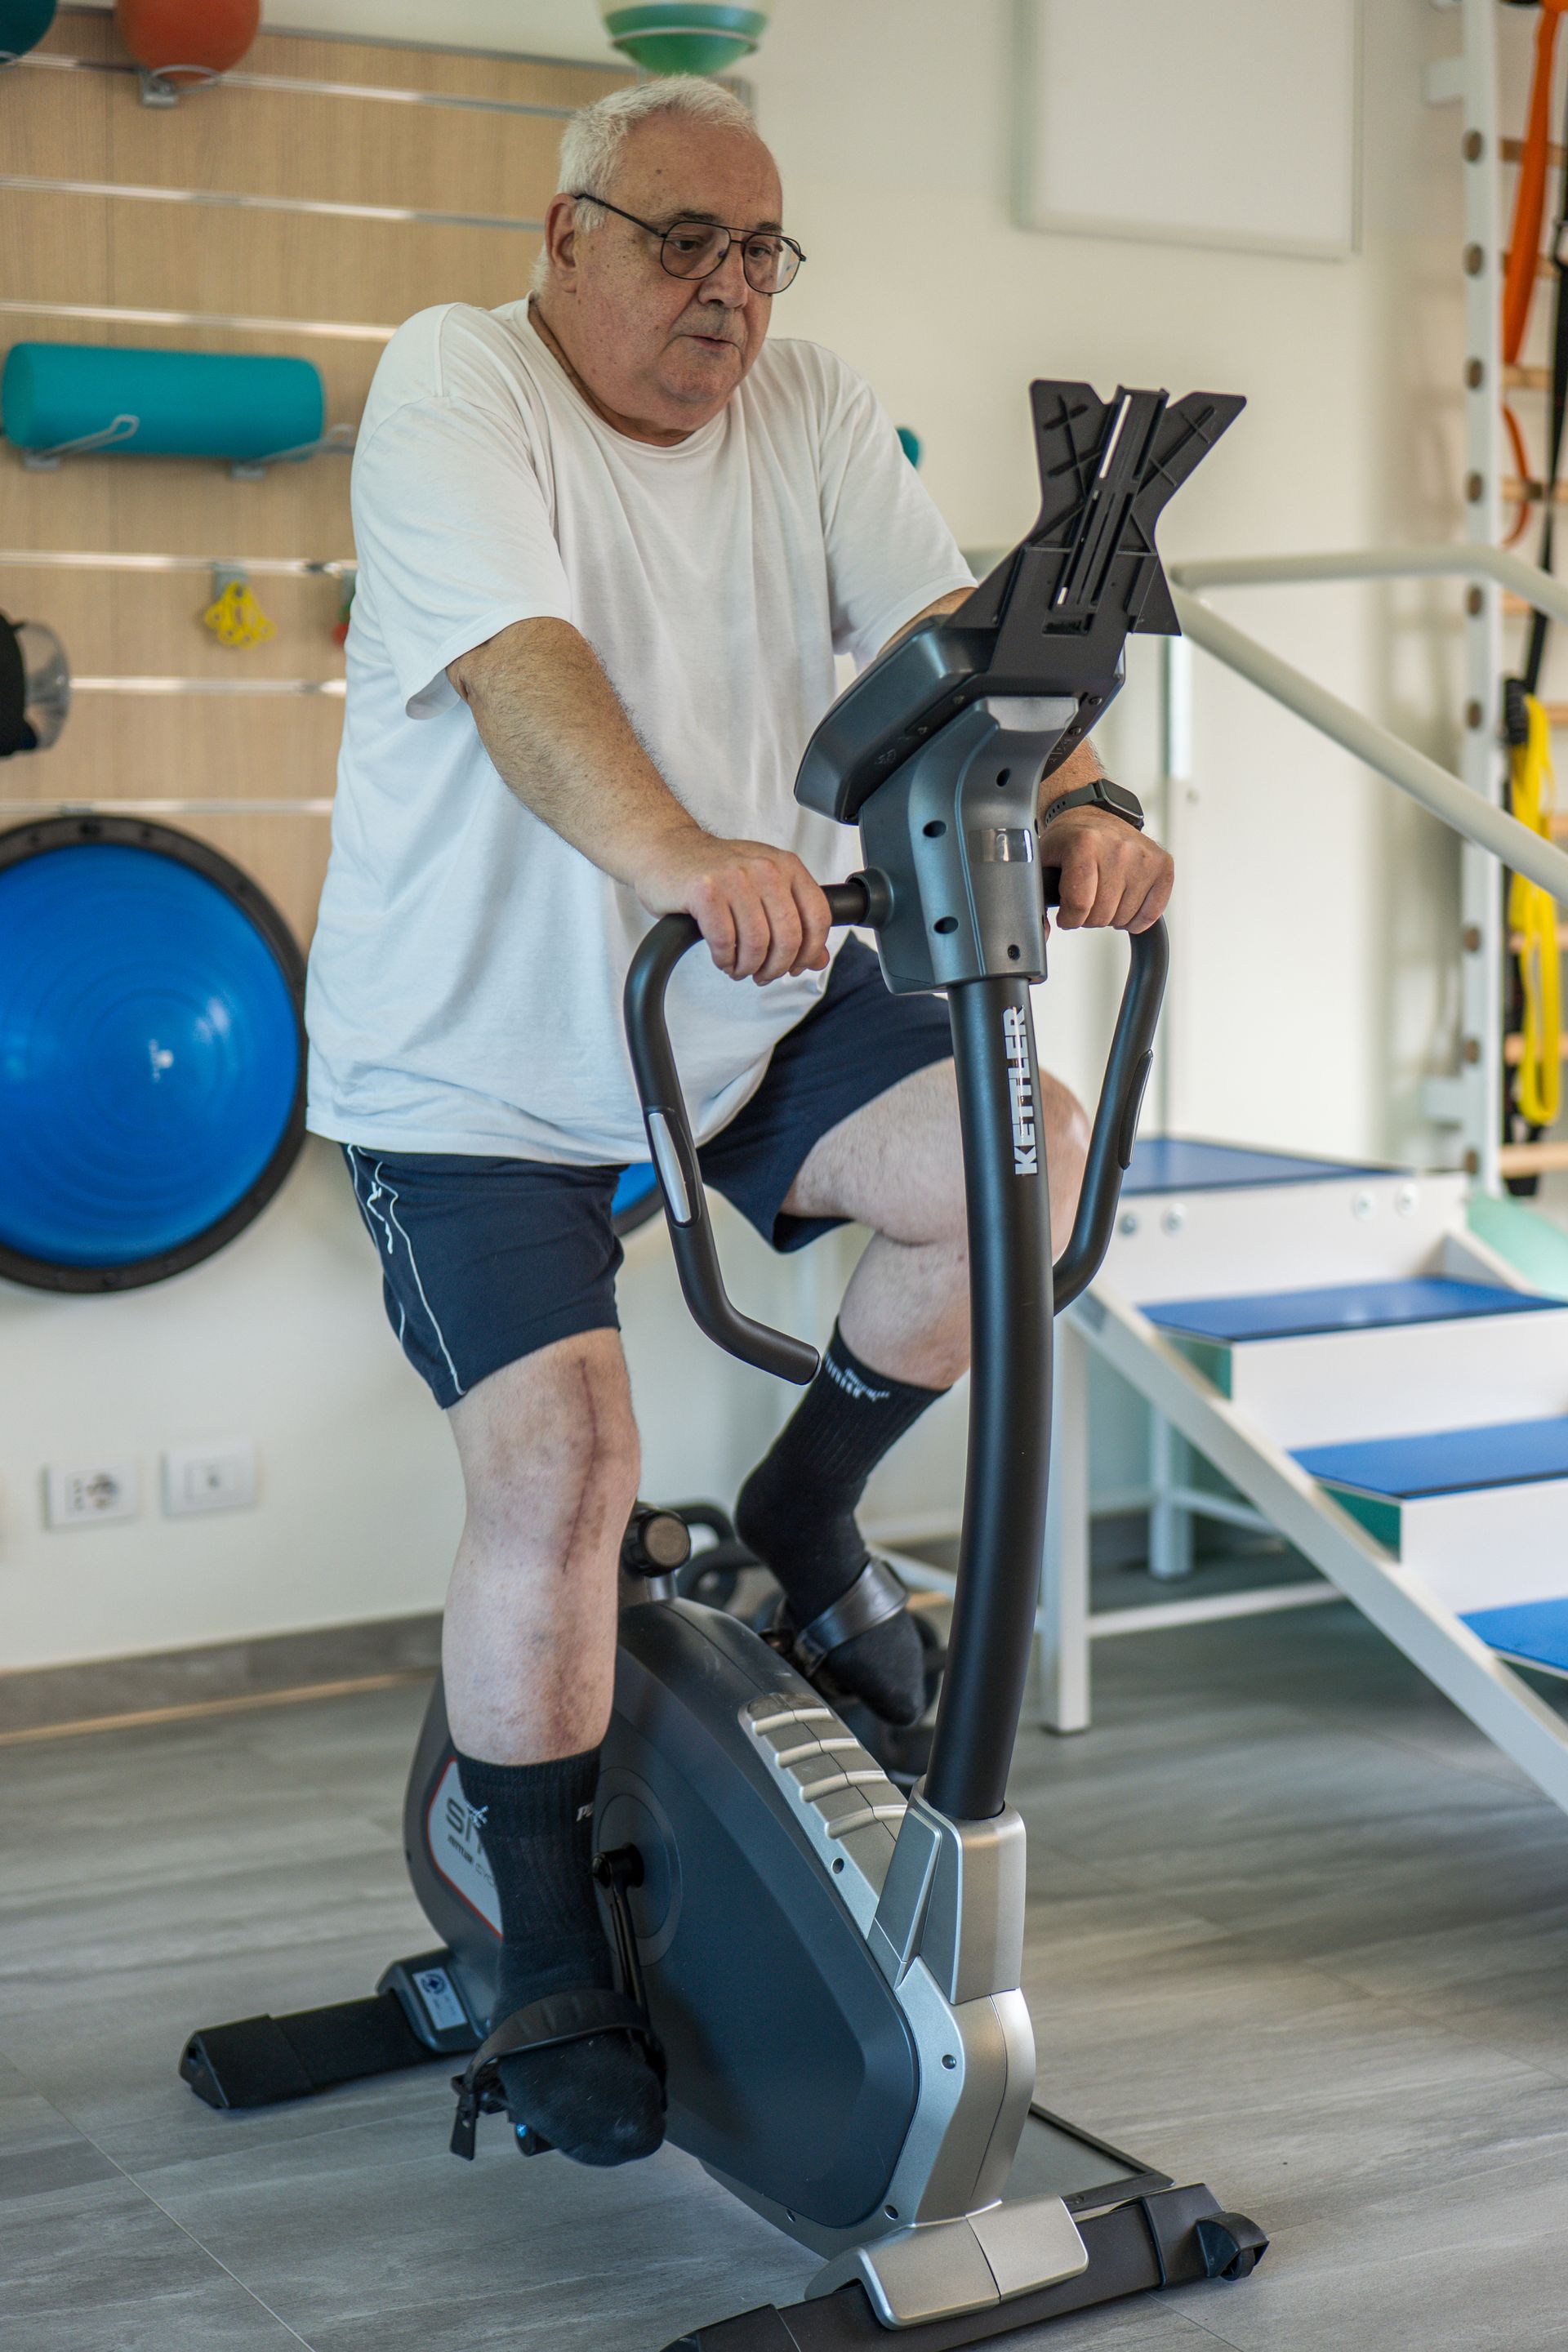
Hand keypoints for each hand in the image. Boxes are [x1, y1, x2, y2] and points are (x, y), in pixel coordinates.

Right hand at [635, 825, 831, 982]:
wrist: (665, 850)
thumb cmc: (714, 872)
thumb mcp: (762, 889)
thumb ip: (794, 921)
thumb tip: (818, 959)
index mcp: (786, 866)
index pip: (818, 916)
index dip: (809, 951)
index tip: (795, 966)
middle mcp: (765, 868)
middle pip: (788, 936)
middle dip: (776, 967)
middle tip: (763, 974)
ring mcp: (734, 877)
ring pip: (757, 943)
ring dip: (748, 967)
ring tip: (739, 968)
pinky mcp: (705, 891)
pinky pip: (725, 942)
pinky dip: (725, 960)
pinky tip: (722, 959)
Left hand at [1041, 807, 1172, 933]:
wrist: (1094, 815)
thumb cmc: (1070, 839)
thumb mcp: (1044, 860)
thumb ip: (1038, 895)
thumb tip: (1042, 931)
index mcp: (1085, 844)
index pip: (1079, 905)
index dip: (1069, 919)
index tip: (1066, 913)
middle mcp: (1118, 848)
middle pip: (1102, 915)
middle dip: (1088, 917)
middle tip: (1085, 901)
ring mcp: (1144, 857)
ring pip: (1125, 918)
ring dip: (1110, 917)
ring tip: (1103, 897)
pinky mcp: (1163, 865)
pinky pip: (1152, 913)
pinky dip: (1137, 919)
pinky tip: (1124, 903)